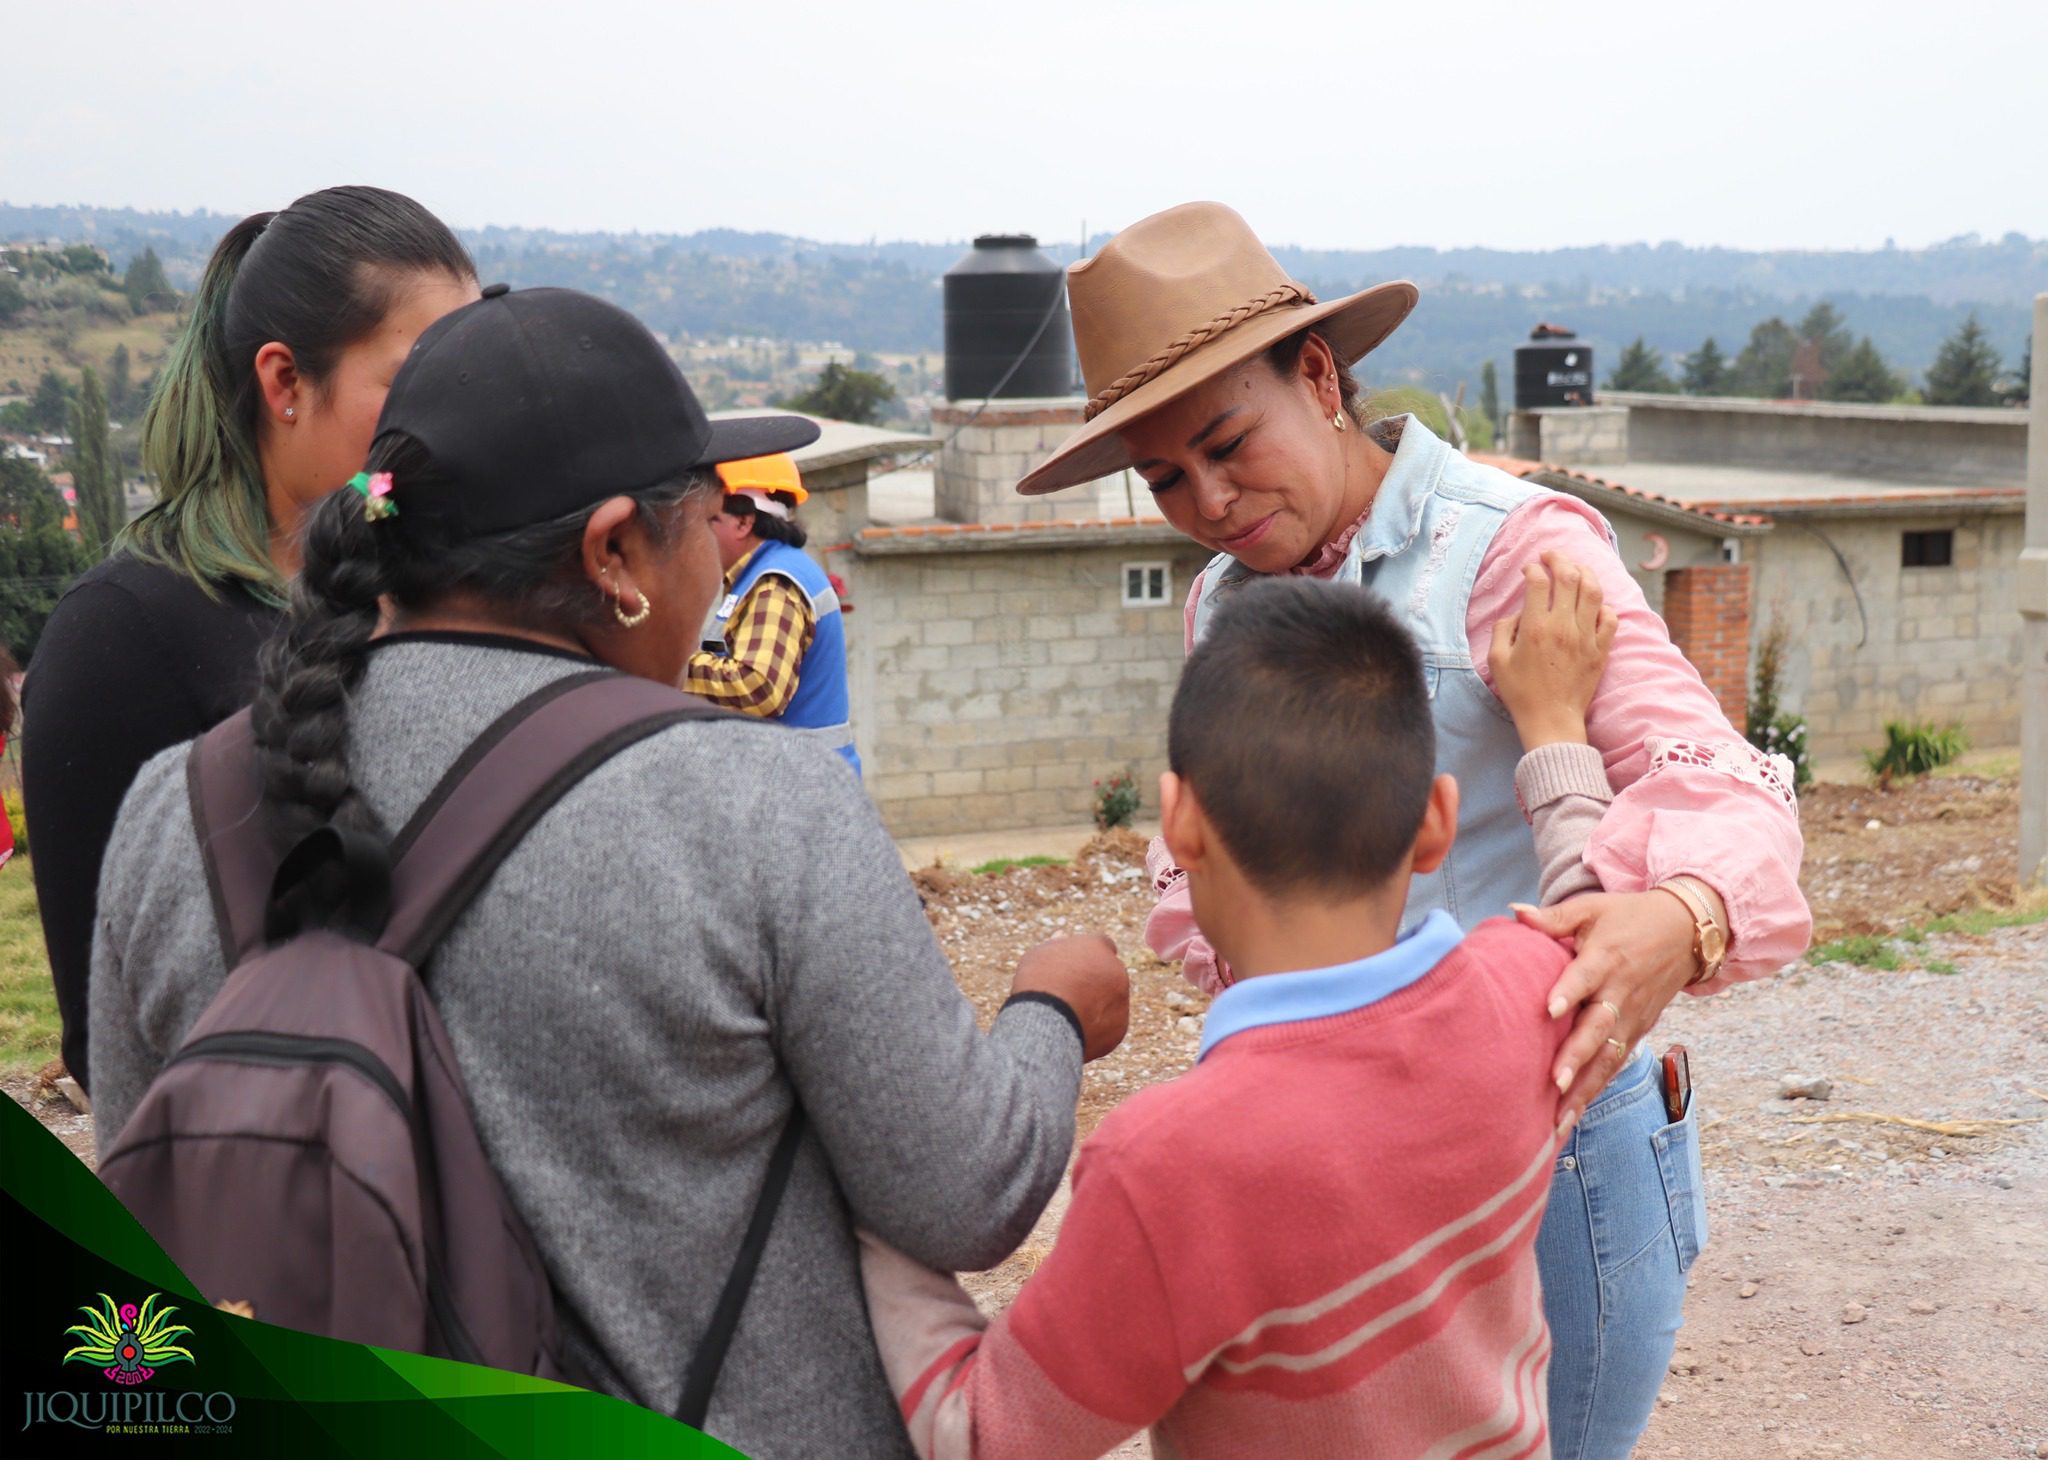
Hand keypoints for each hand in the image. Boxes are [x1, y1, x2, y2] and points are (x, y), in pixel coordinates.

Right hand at [1012, 935, 1130, 1061]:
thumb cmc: (1039, 984)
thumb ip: (1055, 946)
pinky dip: (1098, 1027)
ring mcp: (1122, 999)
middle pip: (1109, 973)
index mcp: (1098, 946)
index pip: (1101, 945)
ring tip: (1069, 1016)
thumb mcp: (1039, 956)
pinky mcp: (1121, 1026)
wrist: (1048, 1021)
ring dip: (1098, 1005)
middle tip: (1070, 995)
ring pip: (1112, 1000)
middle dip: (1095, 981)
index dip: (1087, 957)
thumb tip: (1061, 936)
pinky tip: (1077, 1030)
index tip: (1074, 968)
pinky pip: (1110, 1025)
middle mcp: (1117, 969)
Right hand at [1488, 551, 1617, 752]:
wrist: (1551, 720)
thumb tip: (1518, 613)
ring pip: (1593, 591)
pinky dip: (1604, 606)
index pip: (1538, 582)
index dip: (1533, 569)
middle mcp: (1563, 627)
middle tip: (1551, 556)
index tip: (1528, 570)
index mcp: (1536, 628)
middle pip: (1568, 577)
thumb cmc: (1520, 693)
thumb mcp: (1497, 661)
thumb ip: (1503, 629)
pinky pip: (1610, 618)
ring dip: (1585, 573)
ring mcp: (1586, 638)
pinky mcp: (1600, 650)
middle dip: (1559, 559)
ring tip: (1576, 568)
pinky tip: (1593, 604)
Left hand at [1510, 889, 1696, 1130]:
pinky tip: (1574, 1114)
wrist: (1687, 931)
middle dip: (1577, 1057)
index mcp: (1606, 957)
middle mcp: (1621, 992)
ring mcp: (1633, 1016)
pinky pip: (1616, 1064)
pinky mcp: (1639, 1031)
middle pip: (1599, 1028)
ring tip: (1560, 1119)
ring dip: (1585, 1089)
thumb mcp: (1593, 908)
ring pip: (1609, 1057)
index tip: (1547, 1010)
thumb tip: (1514, 912)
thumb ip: (1554, 917)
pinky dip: (1597, 1089)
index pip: (1585, 977)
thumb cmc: (1630, 917)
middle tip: (1554, 1082)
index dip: (1568, 992)